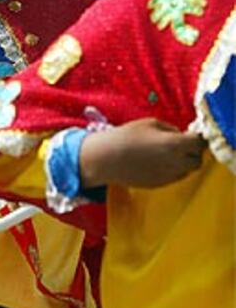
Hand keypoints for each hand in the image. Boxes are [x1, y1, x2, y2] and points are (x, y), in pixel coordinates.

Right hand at [80, 118, 205, 188]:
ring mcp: (169, 176)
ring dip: (183, 162)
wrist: (108, 158)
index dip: (197, 138)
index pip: (199, 143)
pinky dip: (172, 169)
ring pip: (186, 171)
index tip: (191, 134)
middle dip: (193, 152)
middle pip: (197, 161)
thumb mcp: (151, 123)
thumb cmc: (128, 136)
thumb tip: (179, 135)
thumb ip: (170, 129)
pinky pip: (174, 177)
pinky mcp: (160, 184)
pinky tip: (157, 161)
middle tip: (181, 144)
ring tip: (167, 152)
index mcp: (176, 145)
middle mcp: (177, 163)